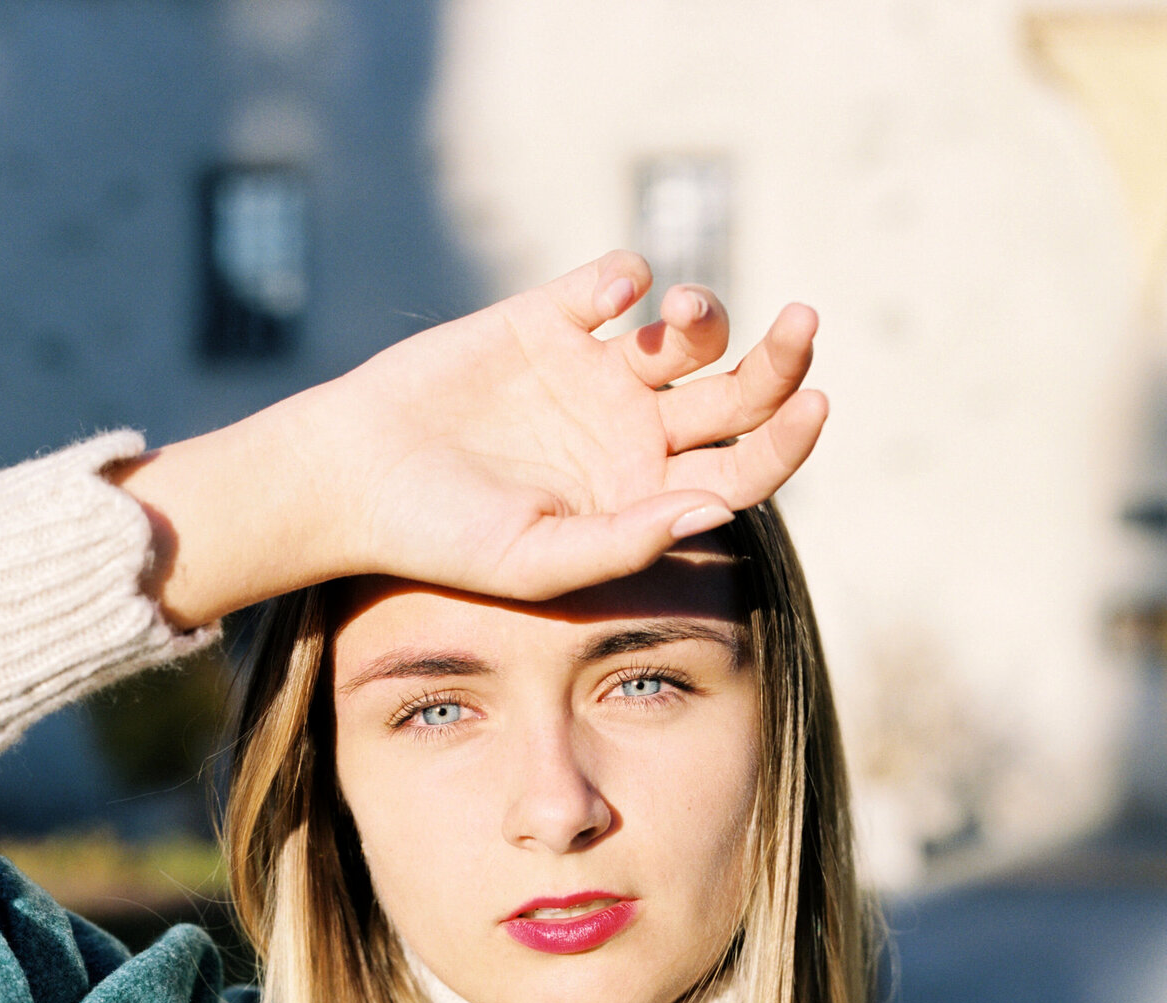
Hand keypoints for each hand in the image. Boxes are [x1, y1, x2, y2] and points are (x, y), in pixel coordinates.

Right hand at [114, 250, 826, 626]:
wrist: (350, 478)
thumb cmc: (439, 538)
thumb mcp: (534, 560)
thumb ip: (625, 539)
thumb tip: (716, 511)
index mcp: (642, 495)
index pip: (742, 470)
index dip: (788, 441)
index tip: (818, 404)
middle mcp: (630, 434)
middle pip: (737, 394)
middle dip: (779, 360)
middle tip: (803, 325)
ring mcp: (592, 374)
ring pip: (688, 332)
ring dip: (704, 316)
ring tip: (677, 316)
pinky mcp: (545, 318)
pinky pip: (610, 281)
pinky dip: (623, 276)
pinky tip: (606, 297)